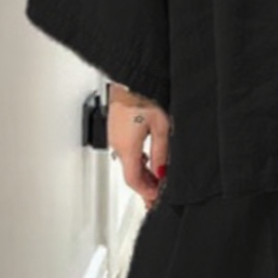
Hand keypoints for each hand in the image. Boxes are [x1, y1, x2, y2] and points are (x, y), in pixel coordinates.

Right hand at [108, 87, 170, 209]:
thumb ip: (161, 152)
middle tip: (157, 195)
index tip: (156, 199)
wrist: (130, 78)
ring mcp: (115, 138)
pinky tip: (148, 162)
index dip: (146, 193)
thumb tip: (162, 172)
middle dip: (145, 187)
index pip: (134, 180)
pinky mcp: (116, 131)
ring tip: (156, 181)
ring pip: (128, 164)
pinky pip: (125, 153)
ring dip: (142, 175)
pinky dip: (137, 162)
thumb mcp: (161, 126)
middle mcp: (118, 145)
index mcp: (127, 147)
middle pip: (130, 175)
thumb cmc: (144, 96)